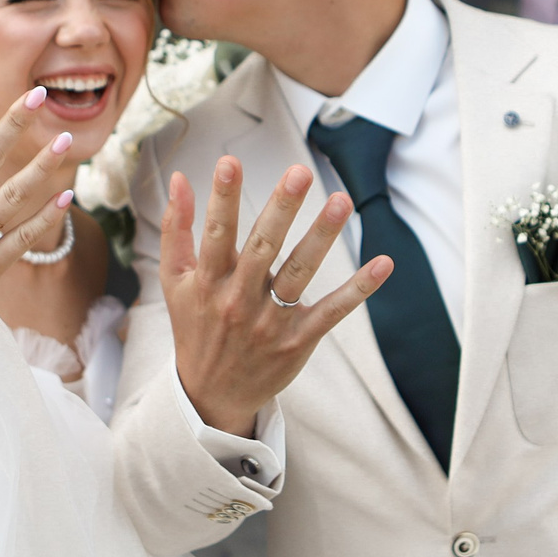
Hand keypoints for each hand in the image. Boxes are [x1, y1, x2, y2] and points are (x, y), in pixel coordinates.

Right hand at [163, 157, 390, 437]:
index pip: (216, 234)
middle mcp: (239, 300)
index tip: (229, 162)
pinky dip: (358, 289)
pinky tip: (382, 264)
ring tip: (341, 201)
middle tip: (299, 172)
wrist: (210, 394)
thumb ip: (177, 229)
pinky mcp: (297, 341)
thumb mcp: (174, 280)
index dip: (221, 198)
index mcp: (208, 282)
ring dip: (321, 237)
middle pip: (263, 248)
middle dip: (281, 208)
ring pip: (299, 273)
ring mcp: (270, 322)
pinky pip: (331, 311)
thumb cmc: (195, 325)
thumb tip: (181, 178)